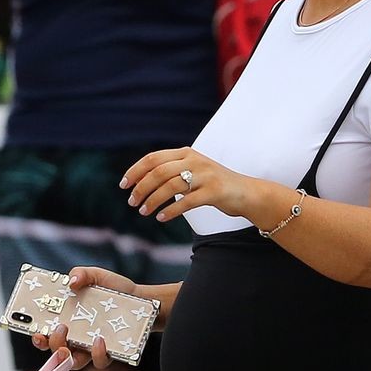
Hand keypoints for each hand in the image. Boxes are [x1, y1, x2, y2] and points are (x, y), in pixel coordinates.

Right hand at [31, 266, 137, 370]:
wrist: (141, 299)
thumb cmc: (113, 288)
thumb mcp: (96, 275)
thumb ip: (81, 273)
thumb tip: (71, 281)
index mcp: (66, 321)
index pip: (45, 334)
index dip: (37, 337)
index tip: (36, 332)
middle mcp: (75, 338)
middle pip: (55, 351)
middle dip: (52, 344)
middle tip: (58, 329)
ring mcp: (90, 348)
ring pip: (73, 363)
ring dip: (67, 356)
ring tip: (73, 339)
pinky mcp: (108, 353)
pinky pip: (98, 362)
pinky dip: (96, 354)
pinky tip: (100, 339)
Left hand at [120, 148, 261, 224]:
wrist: (247, 193)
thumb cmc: (215, 185)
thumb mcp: (194, 171)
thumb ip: (173, 171)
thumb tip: (143, 180)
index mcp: (186, 153)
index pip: (153, 158)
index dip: (135, 171)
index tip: (123, 185)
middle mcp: (195, 160)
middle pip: (159, 172)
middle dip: (141, 187)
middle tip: (132, 202)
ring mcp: (206, 175)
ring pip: (171, 186)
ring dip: (153, 200)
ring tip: (144, 212)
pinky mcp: (214, 191)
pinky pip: (187, 201)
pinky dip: (171, 210)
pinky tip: (161, 218)